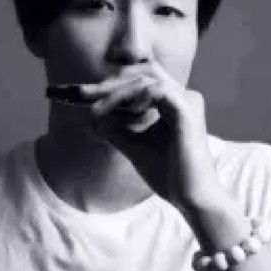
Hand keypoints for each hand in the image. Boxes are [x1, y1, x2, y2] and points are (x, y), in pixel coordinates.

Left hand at [79, 62, 219, 210]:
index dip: (109, 84)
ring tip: (95, 110)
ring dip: (116, 93)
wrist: (190, 198)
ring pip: (145, 79)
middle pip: (140, 72)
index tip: (81, 94)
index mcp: (172, 101)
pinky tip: (122, 112)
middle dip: (108, 83)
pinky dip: (135, 97)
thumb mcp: (132, 144)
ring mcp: (187, 100)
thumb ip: (115, 127)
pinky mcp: (187, 109)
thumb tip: (92, 115)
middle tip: (81, 94)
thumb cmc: (167, 173)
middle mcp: (181, 95)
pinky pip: (156, 90)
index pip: (138, 80)